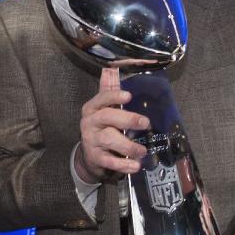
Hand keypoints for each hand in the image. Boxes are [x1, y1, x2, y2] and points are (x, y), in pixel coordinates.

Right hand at [76, 68, 149, 182]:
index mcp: (92, 108)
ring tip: (143, 150)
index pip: (101, 98)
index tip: (128, 96)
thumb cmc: (101, 126)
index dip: (114, 96)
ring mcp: (91, 140)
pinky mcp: (95, 157)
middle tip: (146, 123)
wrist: (89, 154)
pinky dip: (123, 164)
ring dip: (128, 145)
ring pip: (109, 139)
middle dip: (127, 119)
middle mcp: (89, 123)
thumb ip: (109, 91)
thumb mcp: (104, 108)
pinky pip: (109, 161)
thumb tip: (111, 69)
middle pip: (107, 117)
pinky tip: (135, 165)